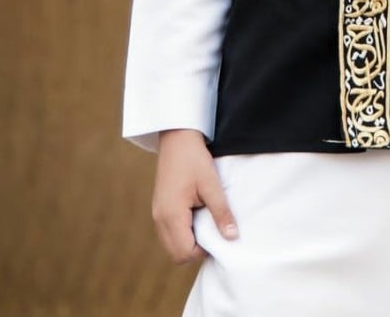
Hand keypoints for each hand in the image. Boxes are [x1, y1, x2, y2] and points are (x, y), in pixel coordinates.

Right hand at [152, 129, 237, 263]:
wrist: (177, 137)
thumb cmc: (194, 158)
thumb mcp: (211, 184)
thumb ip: (221, 212)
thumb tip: (232, 237)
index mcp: (171, 215)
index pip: (184, 253)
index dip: (203, 250)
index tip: (218, 233)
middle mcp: (159, 218)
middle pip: (176, 253)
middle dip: (195, 248)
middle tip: (212, 228)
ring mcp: (157, 213)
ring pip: (171, 243)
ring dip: (189, 239)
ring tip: (205, 218)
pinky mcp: (159, 207)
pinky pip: (169, 231)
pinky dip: (183, 230)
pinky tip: (196, 213)